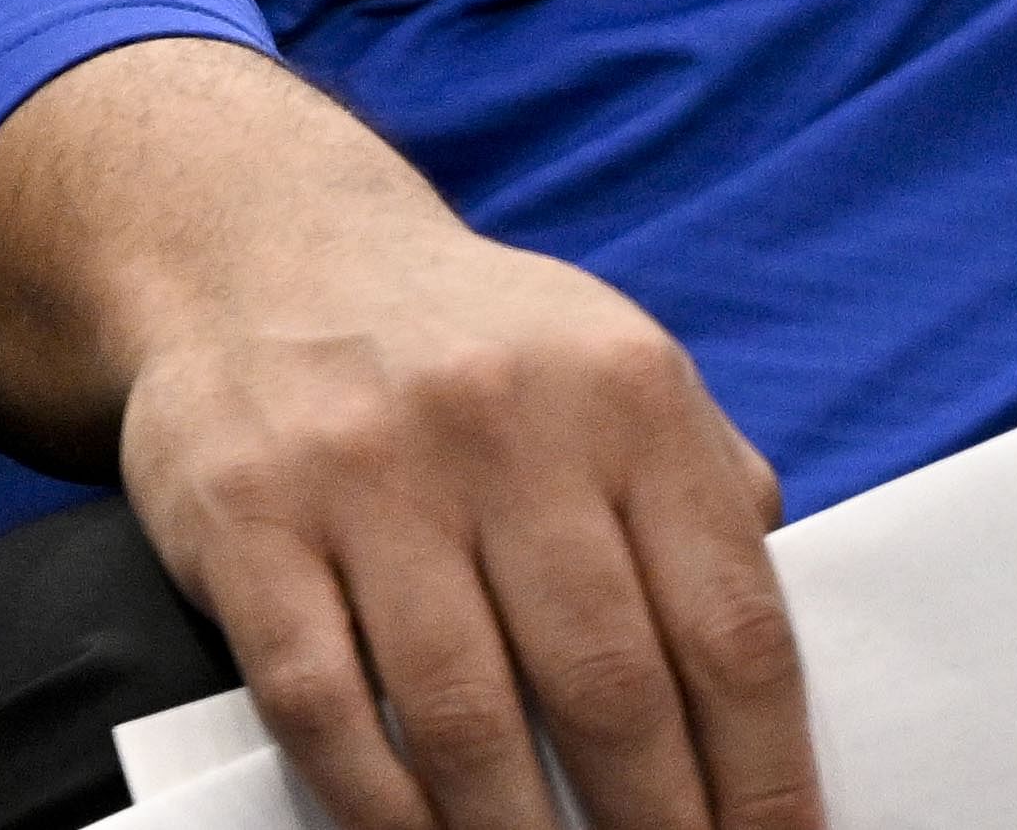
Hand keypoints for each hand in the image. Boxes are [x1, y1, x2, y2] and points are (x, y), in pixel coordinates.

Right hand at [0, 39, 812, 829]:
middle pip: (607, 688)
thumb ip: (706, 502)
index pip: (731, 631)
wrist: (257, 245)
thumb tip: (773, 690)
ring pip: (463, 715)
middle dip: (654, 829)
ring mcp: (359, 466)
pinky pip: (320, 701)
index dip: (767, 780)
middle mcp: (498, 419)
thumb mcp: (617, 374)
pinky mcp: (244, 513)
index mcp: (624, 393)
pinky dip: (379, 803)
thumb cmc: (471, 349)